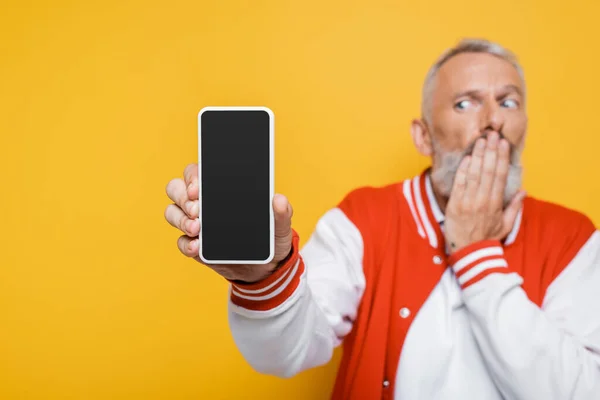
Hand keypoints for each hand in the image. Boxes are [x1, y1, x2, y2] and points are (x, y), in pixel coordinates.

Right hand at [164, 163, 293, 282]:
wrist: (266, 267)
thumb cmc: (271, 237)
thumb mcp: (280, 225)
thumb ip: (282, 212)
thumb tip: (279, 200)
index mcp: (220, 189)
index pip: (196, 172)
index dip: (192, 176)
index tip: (198, 187)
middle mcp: (202, 202)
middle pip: (176, 188)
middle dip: (182, 196)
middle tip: (198, 210)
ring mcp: (196, 224)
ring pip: (172, 212)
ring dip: (181, 219)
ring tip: (197, 229)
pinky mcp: (194, 246)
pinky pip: (180, 242)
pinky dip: (186, 244)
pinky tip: (197, 247)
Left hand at [444, 133, 525, 252]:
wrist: (468, 253)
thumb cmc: (486, 239)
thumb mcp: (505, 225)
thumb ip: (514, 207)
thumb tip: (523, 191)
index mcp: (495, 204)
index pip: (499, 176)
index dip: (501, 158)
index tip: (503, 143)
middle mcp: (482, 200)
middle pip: (487, 171)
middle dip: (490, 151)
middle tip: (492, 134)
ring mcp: (467, 202)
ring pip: (474, 174)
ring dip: (478, 155)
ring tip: (480, 140)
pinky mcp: (454, 205)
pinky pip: (459, 183)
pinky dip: (463, 170)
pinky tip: (467, 157)